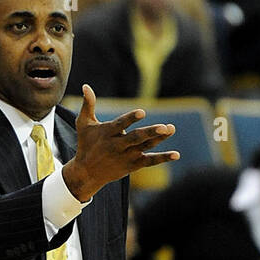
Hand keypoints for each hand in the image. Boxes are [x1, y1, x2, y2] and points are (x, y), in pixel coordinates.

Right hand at [62, 84, 179, 202]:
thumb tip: (85, 85)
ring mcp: (127, 156)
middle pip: (136, 138)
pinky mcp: (134, 165)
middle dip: (150, 133)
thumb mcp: (83, 124)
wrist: (87, 173)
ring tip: (171, 129)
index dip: (131, 119)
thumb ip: (88, 104)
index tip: (142, 112)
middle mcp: (118, 146)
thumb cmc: (86, 144)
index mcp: (107, 134)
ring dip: (159, 139)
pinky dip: (163, 158)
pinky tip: (176, 155)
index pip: (120, 125)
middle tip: (164, 127)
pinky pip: (150, 161)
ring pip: (145, 146)